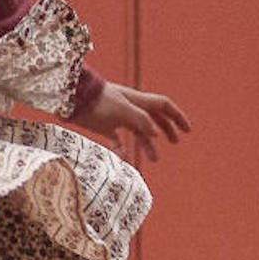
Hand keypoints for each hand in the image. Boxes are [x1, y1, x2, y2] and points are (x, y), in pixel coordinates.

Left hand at [72, 81, 190, 161]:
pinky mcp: (103, 125)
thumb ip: (140, 119)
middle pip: (154, 118)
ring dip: (147, 144)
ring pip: (137, 131)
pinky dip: (122, 148)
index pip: (163, 106)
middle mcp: (130, 108)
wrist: (71, 99)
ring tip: (154, 159)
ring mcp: (116, 116)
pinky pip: (117, 139)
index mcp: (137, 101)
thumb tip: (156, 133)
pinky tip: (125, 158)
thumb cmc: (97, 102)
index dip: (177, 116)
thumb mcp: (121, 110)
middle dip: (167, 129)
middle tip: (175, 142)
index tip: (187, 130)